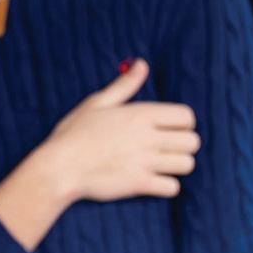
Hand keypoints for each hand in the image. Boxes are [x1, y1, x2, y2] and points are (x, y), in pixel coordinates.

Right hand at [46, 59, 199, 202]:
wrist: (59, 168)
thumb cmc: (74, 133)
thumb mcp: (97, 103)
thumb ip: (125, 85)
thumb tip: (141, 64)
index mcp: (140, 114)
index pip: (187, 116)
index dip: (183, 123)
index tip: (170, 129)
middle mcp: (148, 137)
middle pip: (193, 142)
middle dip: (184, 145)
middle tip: (167, 149)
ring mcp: (145, 161)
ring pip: (187, 165)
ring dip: (177, 166)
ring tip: (162, 165)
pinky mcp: (139, 184)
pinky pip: (172, 187)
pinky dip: (166, 186)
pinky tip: (153, 182)